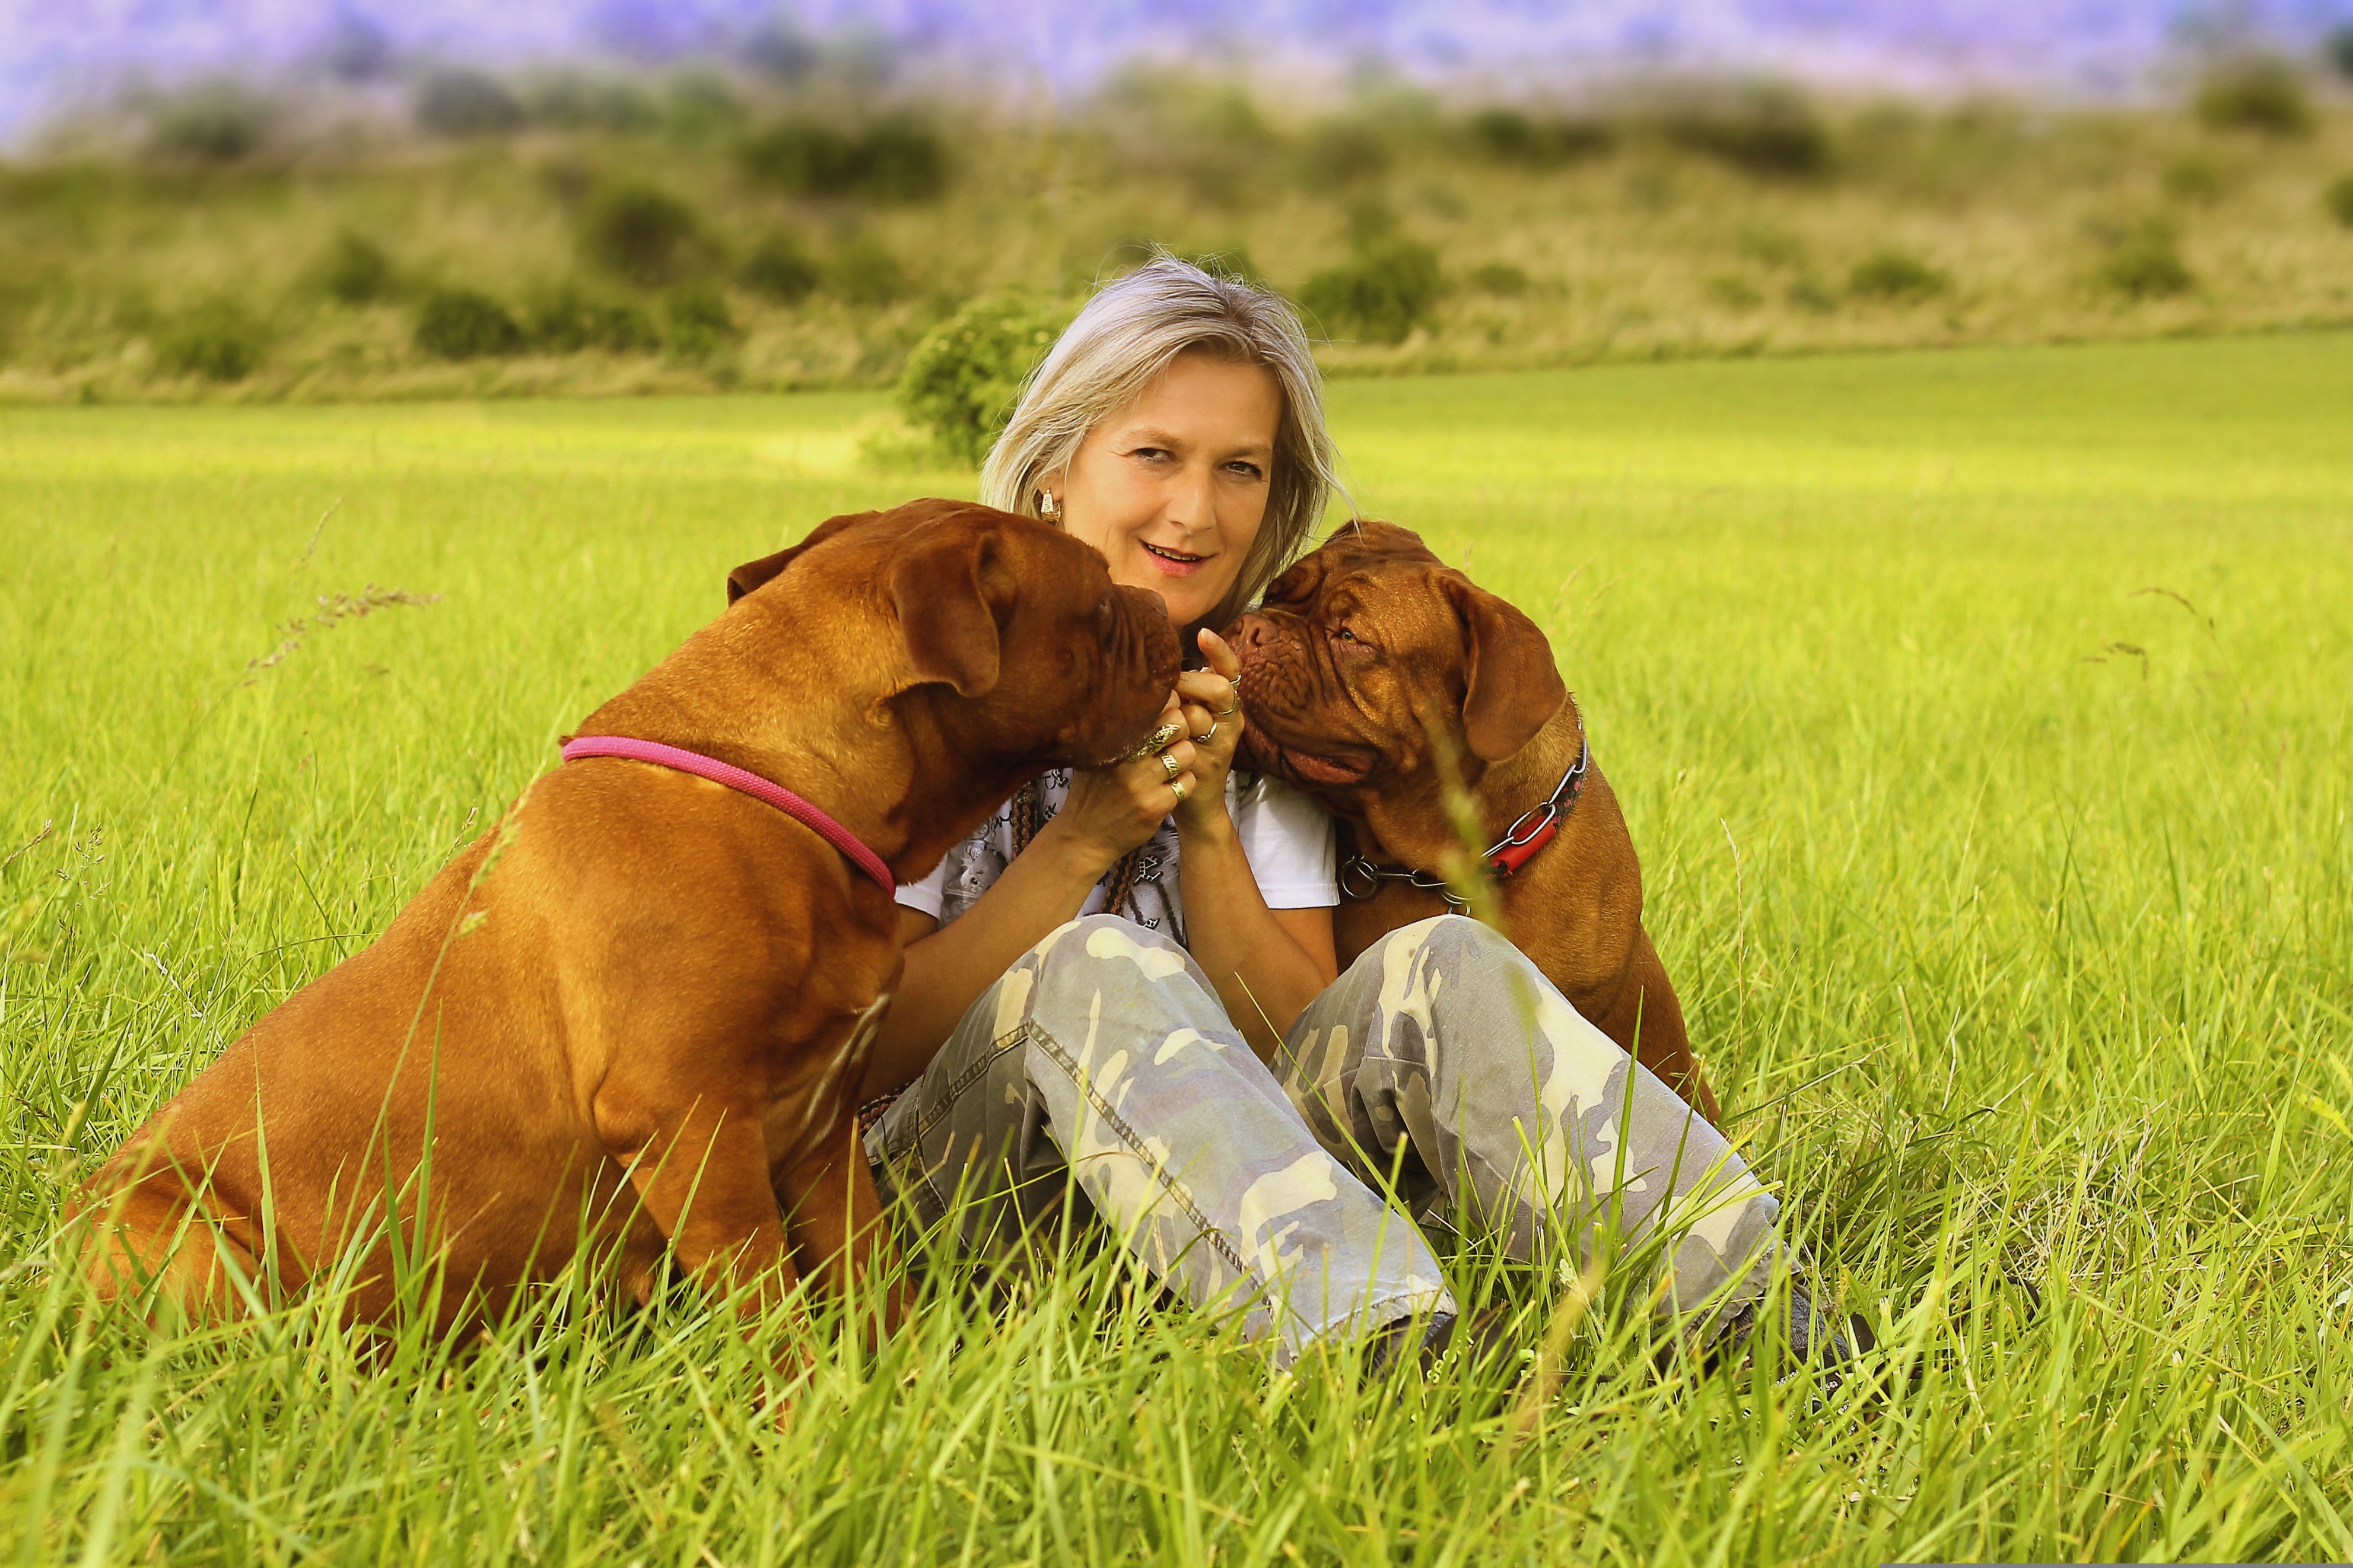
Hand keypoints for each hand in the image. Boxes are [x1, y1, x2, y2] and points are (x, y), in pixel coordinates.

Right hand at [1047, 692, 1196, 870]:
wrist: (1084, 836)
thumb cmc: (1092, 789)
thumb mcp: (1094, 752)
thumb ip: (1115, 726)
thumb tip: (1139, 691)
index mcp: (1112, 738)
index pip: (1155, 704)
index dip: (1168, 704)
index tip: (1166, 712)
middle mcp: (1127, 757)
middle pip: (1177, 723)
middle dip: (1181, 729)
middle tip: (1171, 740)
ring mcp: (1142, 783)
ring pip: (1187, 753)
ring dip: (1183, 758)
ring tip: (1169, 766)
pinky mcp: (1156, 806)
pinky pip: (1188, 783)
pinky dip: (1183, 785)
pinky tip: (1167, 788)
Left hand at [1170, 628, 1243, 835]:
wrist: (1193, 803)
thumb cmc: (1182, 749)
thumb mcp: (1186, 715)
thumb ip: (1182, 690)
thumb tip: (1156, 653)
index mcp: (1226, 704)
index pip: (1230, 670)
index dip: (1219, 651)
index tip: (1204, 633)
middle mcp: (1230, 721)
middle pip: (1216, 688)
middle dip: (1187, 683)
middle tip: (1164, 690)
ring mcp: (1222, 745)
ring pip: (1196, 716)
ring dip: (1171, 716)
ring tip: (1155, 724)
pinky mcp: (1208, 766)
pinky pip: (1184, 744)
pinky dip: (1165, 741)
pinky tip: (1152, 742)